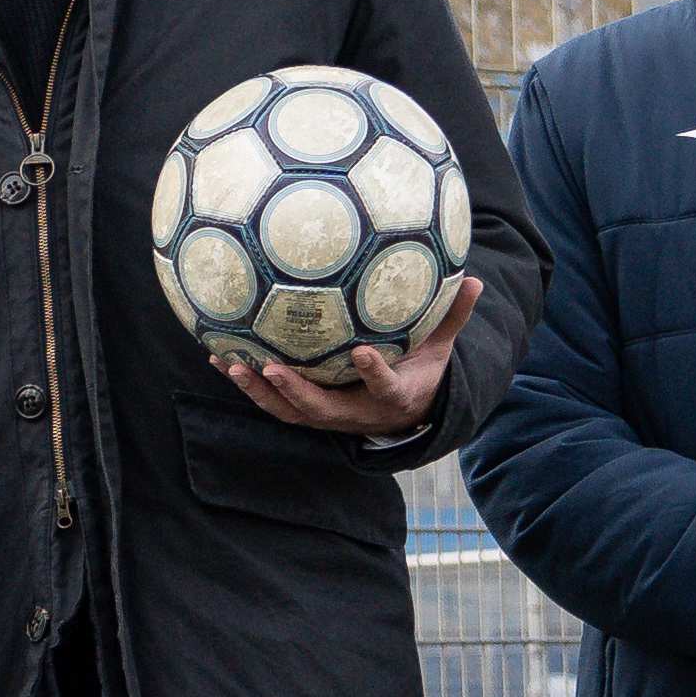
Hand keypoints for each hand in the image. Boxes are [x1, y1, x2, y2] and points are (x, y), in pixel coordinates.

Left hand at [223, 274, 475, 439]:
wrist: (404, 417)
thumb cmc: (419, 373)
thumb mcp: (440, 349)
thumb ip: (452, 318)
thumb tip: (475, 279)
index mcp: (392, 397)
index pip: (384, 386)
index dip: (374, 372)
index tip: (363, 353)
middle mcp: (355, 414)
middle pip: (321, 408)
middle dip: (295, 391)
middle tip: (272, 367)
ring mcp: (327, 417)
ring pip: (289, 411)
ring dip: (260, 392)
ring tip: (232, 365)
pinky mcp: (306, 413)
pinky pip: (273, 402)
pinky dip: (248, 383)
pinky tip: (220, 357)